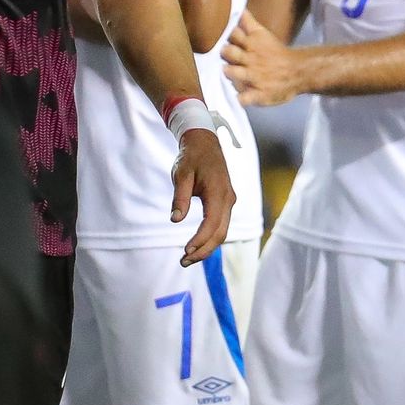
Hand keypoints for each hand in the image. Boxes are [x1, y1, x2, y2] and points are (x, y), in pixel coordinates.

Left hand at [171, 127, 233, 264]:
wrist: (204, 142)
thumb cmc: (191, 157)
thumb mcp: (181, 175)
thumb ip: (179, 197)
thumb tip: (175, 220)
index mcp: (219, 193)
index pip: (212, 224)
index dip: (200, 240)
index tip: (185, 252)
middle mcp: (228, 199)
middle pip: (220, 233)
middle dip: (203, 250)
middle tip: (183, 262)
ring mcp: (229, 201)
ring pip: (222, 231)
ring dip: (206, 246)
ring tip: (187, 257)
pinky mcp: (225, 201)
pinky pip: (221, 224)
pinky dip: (210, 237)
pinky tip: (197, 245)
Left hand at [221, 12, 303, 107]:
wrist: (298, 71)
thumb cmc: (275, 53)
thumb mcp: (263, 34)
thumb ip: (248, 23)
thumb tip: (239, 8)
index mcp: (251, 44)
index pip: (232, 34)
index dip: (224, 35)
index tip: (218, 35)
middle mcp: (251, 59)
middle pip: (230, 51)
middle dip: (224, 52)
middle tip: (224, 54)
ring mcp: (254, 77)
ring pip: (234, 73)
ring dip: (228, 72)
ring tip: (227, 72)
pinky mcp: (259, 94)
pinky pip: (245, 98)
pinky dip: (240, 98)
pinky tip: (237, 97)